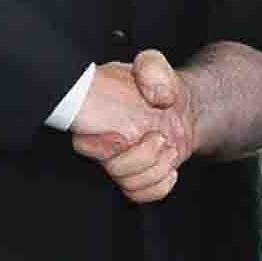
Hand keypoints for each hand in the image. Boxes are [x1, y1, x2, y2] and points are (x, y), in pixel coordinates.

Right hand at [71, 52, 193, 202]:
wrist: (178, 106)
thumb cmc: (158, 86)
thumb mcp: (154, 64)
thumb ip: (152, 69)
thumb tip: (157, 95)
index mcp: (97, 115)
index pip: (83, 140)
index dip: (105, 142)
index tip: (127, 132)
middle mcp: (104, 143)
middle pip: (113, 168)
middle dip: (144, 155)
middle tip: (159, 137)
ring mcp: (118, 162)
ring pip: (127, 183)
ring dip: (156, 168)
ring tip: (168, 148)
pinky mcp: (134, 176)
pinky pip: (139, 195)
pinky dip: (159, 185)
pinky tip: (170, 169)